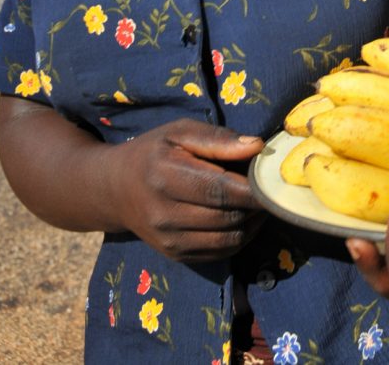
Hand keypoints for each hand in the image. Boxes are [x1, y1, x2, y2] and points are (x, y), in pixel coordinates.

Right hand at [105, 118, 265, 261]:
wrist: (115, 189)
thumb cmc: (153, 152)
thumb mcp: (179, 132)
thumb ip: (217, 139)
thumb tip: (256, 147)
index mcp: (165, 177)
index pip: (219, 190)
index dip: (252, 189)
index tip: (273, 179)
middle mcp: (165, 215)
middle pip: (226, 216)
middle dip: (256, 205)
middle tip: (271, 189)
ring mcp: (169, 241)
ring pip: (228, 239)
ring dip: (253, 223)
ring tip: (261, 203)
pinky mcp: (176, 256)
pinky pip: (220, 253)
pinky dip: (240, 237)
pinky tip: (245, 218)